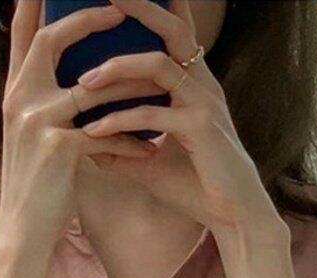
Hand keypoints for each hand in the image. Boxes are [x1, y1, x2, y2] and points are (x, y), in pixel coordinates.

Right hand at [0, 0, 159, 241]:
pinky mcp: (60, 148)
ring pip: (92, 87)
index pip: (23, 35)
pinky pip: (106, 133)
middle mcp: (21, 100)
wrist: (23, 231)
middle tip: (120, 10)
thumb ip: (48, 105)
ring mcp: (38, 122)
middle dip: (86, 21)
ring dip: (130, 85)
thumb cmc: (36, 186)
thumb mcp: (34, 138)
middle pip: (51, 41)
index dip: (37, 4)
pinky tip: (151, 150)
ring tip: (159, 81)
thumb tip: (78, 84)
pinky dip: (131, 142)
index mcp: (15, 93)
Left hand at [76, 0, 288, 241]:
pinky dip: (121, 120)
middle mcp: (202, 85)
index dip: (154, 12)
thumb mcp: (150, 165)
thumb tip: (86, 143)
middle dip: (141, 7)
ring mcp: (204, 102)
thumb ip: (122, 149)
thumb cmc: (197, 189)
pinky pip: (154, 112)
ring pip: (157, 64)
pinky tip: (95, 131)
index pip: (174, 37)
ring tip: (83, 81)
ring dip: (116, 68)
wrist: (233, 217)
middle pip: (172, 30)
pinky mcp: (201, 127)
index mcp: (194, 86)